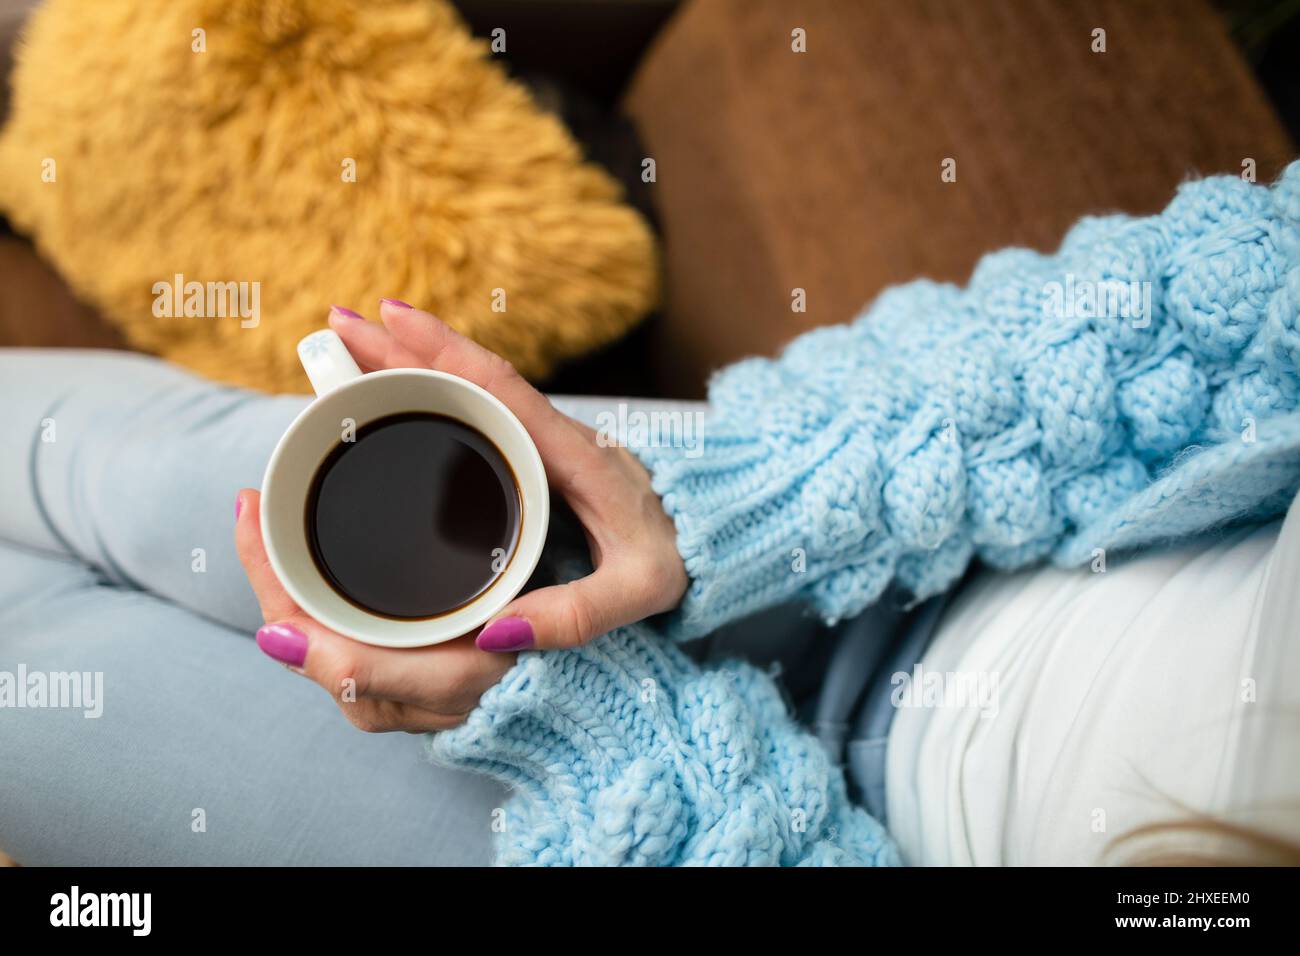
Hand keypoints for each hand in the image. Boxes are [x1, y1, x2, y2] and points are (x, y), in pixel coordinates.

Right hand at [234, 300, 687, 731]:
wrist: (714, 535)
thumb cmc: (683, 556)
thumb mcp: (642, 590)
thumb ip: (580, 613)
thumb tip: (495, 637)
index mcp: (573, 454)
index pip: (501, 390)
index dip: (442, 353)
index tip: (387, 321)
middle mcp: (553, 437)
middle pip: (468, 379)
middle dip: (402, 350)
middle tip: (339, 326)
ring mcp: (542, 445)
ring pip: (468, 394)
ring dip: (411, 368)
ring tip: (351, 351)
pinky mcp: (537, 460)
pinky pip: (478, 417)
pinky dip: (435, 399)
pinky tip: (400, 403)